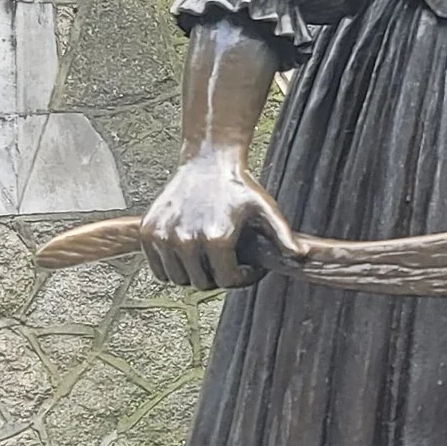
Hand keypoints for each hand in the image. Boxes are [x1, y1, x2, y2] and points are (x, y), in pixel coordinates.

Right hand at [141, 147, 298, 289]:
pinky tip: (189, 254)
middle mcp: (186, 240)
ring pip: (179, 280)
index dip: (243, 278)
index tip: (248, 268)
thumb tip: (298, 255)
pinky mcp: (148, 232)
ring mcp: (163, 237)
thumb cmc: (236, 186)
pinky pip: (158, 270)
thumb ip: (282, 234)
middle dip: (219, 276)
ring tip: (209, 256)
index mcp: (216, 238)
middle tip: (229, 260)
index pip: (227, 281)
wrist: (207, 161)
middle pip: (202, 283)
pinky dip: (172, 268)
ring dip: (195, 273)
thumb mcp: (265, 208)